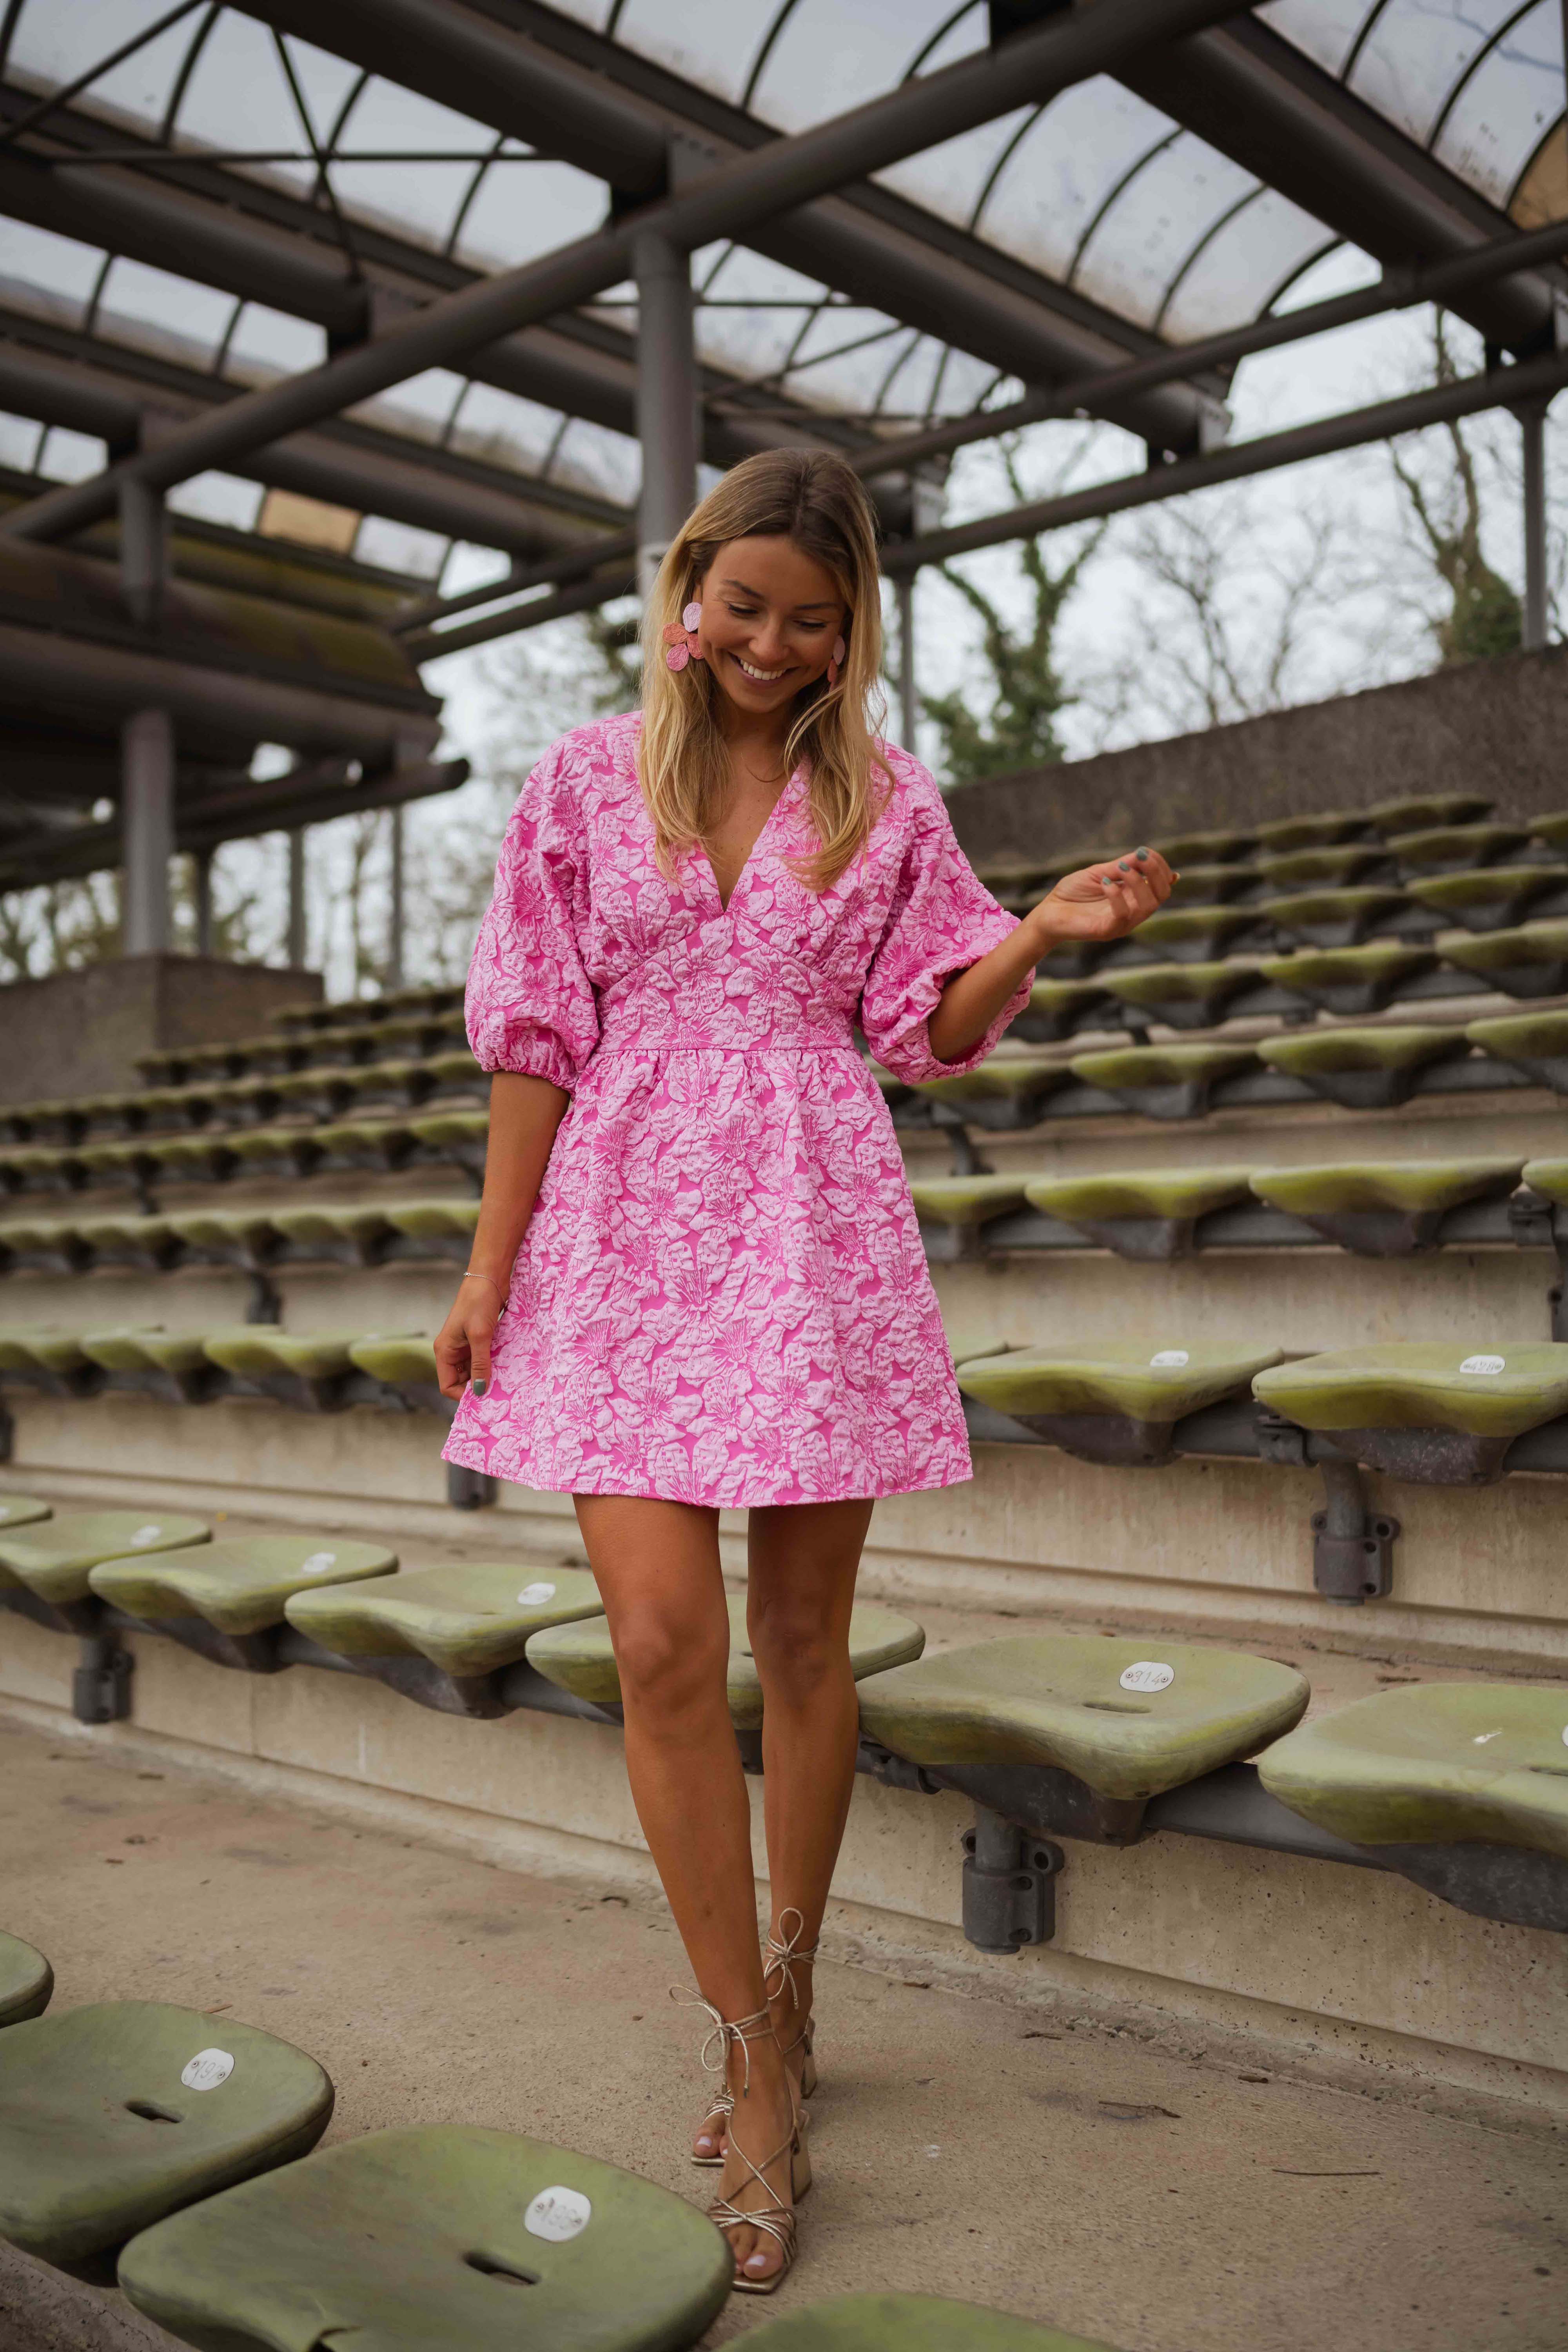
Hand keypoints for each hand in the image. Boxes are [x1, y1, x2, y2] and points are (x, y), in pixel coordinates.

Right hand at [435, 1276, 504, 1401]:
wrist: (489, 1276)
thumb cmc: (479, 1302)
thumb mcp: (480, 1335)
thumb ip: (480, 1364)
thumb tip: (480, 1391)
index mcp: (445, 1351)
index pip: (448, 1385)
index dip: (464, 1395)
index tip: (485, 1398)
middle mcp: (453, 1351)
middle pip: (462, 1381)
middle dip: (478, 1387)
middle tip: (499, 1393)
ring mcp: (467, 1346)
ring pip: (475, 1371)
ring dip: (488, 1375)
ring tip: (506, 1381)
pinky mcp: (481, 1339)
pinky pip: (485, 1359)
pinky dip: (494, 1365)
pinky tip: (507, 1367)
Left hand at [1022, 847, 1175, 949]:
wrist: (1048, 911)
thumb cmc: (1073, 892)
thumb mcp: (1101, 872)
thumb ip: (1124, 865)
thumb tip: (1147, 853)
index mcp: (1134, 897)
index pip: (1163, 885)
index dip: (1161, 867)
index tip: (1145, 852)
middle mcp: (1133, 912)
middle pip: (1162, 895)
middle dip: (1155, 872)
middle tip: (1139, 857)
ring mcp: (1121, 924)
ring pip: (1148, 906)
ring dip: (1138, 882)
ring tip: (1120, 869)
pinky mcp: (1106, 931)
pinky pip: (1122, 915)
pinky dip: (1117, 895)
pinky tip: (1105, 883)